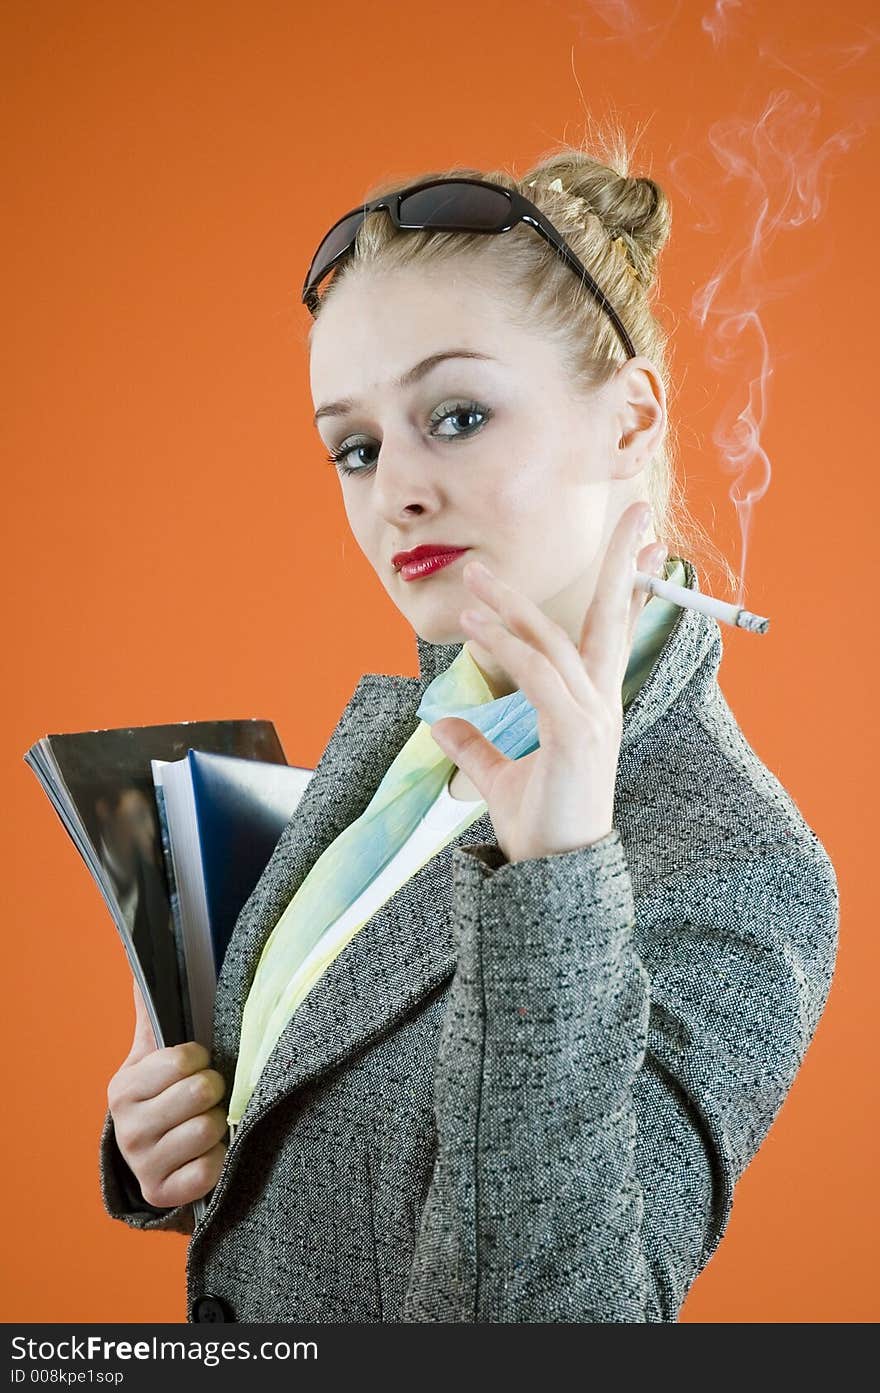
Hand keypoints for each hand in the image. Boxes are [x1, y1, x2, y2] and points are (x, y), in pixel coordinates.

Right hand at [106, 978, 228, 1209]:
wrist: (152, 1159)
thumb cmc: (162, 1095)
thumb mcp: (152, 1056)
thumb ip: (152, 1013)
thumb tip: (140, 964)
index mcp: (124, 1087)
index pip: (183, 1059)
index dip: (201, 1059)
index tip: (197, 1065)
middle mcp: (127, 1128)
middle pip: (200, 1092)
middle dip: (214, 1091)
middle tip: (207, 1097)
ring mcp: (143, 1164)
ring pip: (208, 1129)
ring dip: (218, 1126)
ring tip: (206, 1124)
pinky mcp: (162, 1194)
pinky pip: (209, 1170)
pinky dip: (218, 1161)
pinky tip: (207, 1154)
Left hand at [430, 501, 667, 862]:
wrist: (555, 878)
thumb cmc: (541, 829)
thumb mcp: (501, 778)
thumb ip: (478, 747)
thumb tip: (447, 724)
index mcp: (593, 708)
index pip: (615, 635)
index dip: (631, 589)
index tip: (649, 546)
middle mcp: (601, 705)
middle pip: (613, 619)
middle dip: (624, 562)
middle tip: (635, 509)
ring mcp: (593, 718)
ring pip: (558, 642)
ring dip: (517, 605)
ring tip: (476, 578)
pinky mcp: (575, 734)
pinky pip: (540, 676)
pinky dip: (509, 646)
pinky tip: (477, 626)